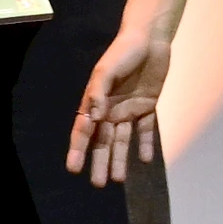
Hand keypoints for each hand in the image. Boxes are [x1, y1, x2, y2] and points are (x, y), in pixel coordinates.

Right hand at [69, 20, 172, 185]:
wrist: (149, 39)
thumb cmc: (123, 52)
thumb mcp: (107, 70)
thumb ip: (99, 92)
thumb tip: (94, 118)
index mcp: (96, 101)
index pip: (84, 130)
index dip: (77, 149)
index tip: (73, 168)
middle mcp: (110, 109)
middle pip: (103, 141)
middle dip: (99, 162)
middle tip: (97, 184)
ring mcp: (129, 109)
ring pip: (122, 140)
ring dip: (119, 159)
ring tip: (117, 180)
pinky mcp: (147, 106)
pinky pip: (145, 130)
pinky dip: (144, 144)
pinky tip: (144, 160)